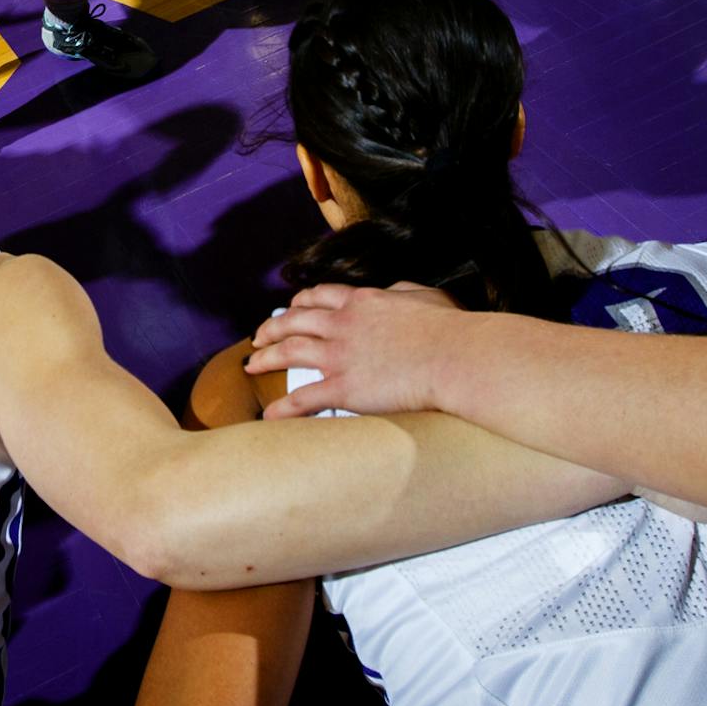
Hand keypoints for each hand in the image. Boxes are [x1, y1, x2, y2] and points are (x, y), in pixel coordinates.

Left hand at [249, 282, 462, 418]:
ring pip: (290, 352)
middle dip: (272, 327)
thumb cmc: (450, 330)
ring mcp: (341, 355)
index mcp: (363, 301)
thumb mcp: (425, 296)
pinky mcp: (344, 388)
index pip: (321, 296)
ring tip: (251, 365)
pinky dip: (282, 408)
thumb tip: (393, 291)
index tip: (290, 307)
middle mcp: (343, 324)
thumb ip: (402, 291)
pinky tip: (269, 415)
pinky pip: (303, 399)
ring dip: (266, 357)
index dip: (300, 302)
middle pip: (295, 320)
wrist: (455, 358)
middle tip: (259, 336)